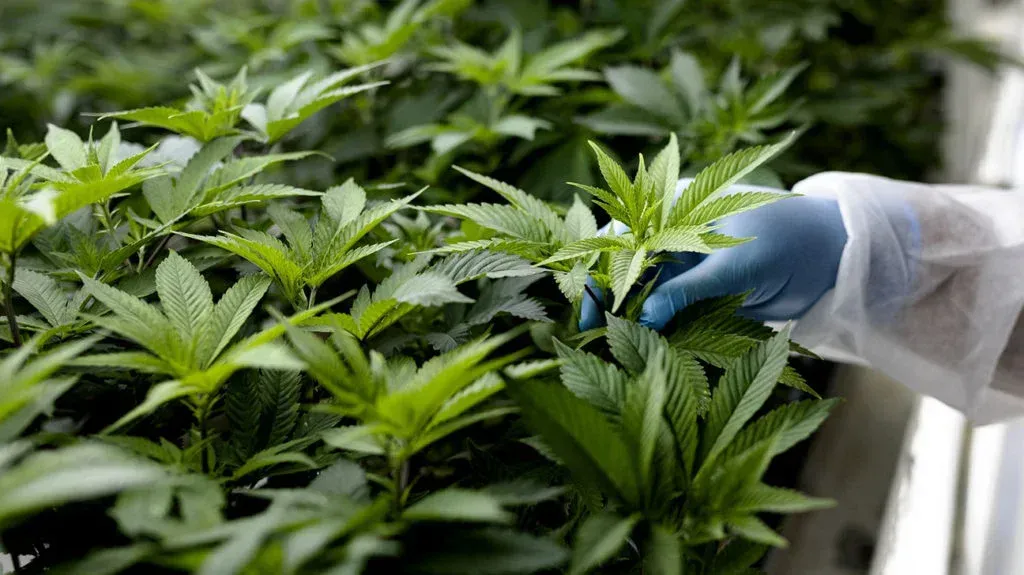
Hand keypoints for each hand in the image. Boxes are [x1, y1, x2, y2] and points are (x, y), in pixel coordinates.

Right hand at [579, 191, 847, 330]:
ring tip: (614, 346)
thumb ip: (688, 291)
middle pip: (624, 268)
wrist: (831, 258)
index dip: (598, 269)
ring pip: (642, 294)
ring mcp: (684, 269)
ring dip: (628, 318)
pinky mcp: (698, 296)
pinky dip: (654, 331)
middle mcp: (672, 239)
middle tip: (594, 333)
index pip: (620, 236)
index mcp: (675, 211)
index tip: (591, 305)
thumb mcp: (735, 266)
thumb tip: (643, 319)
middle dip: (607, 298)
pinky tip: (643, 348)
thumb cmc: (787, 241)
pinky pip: (666, 314)